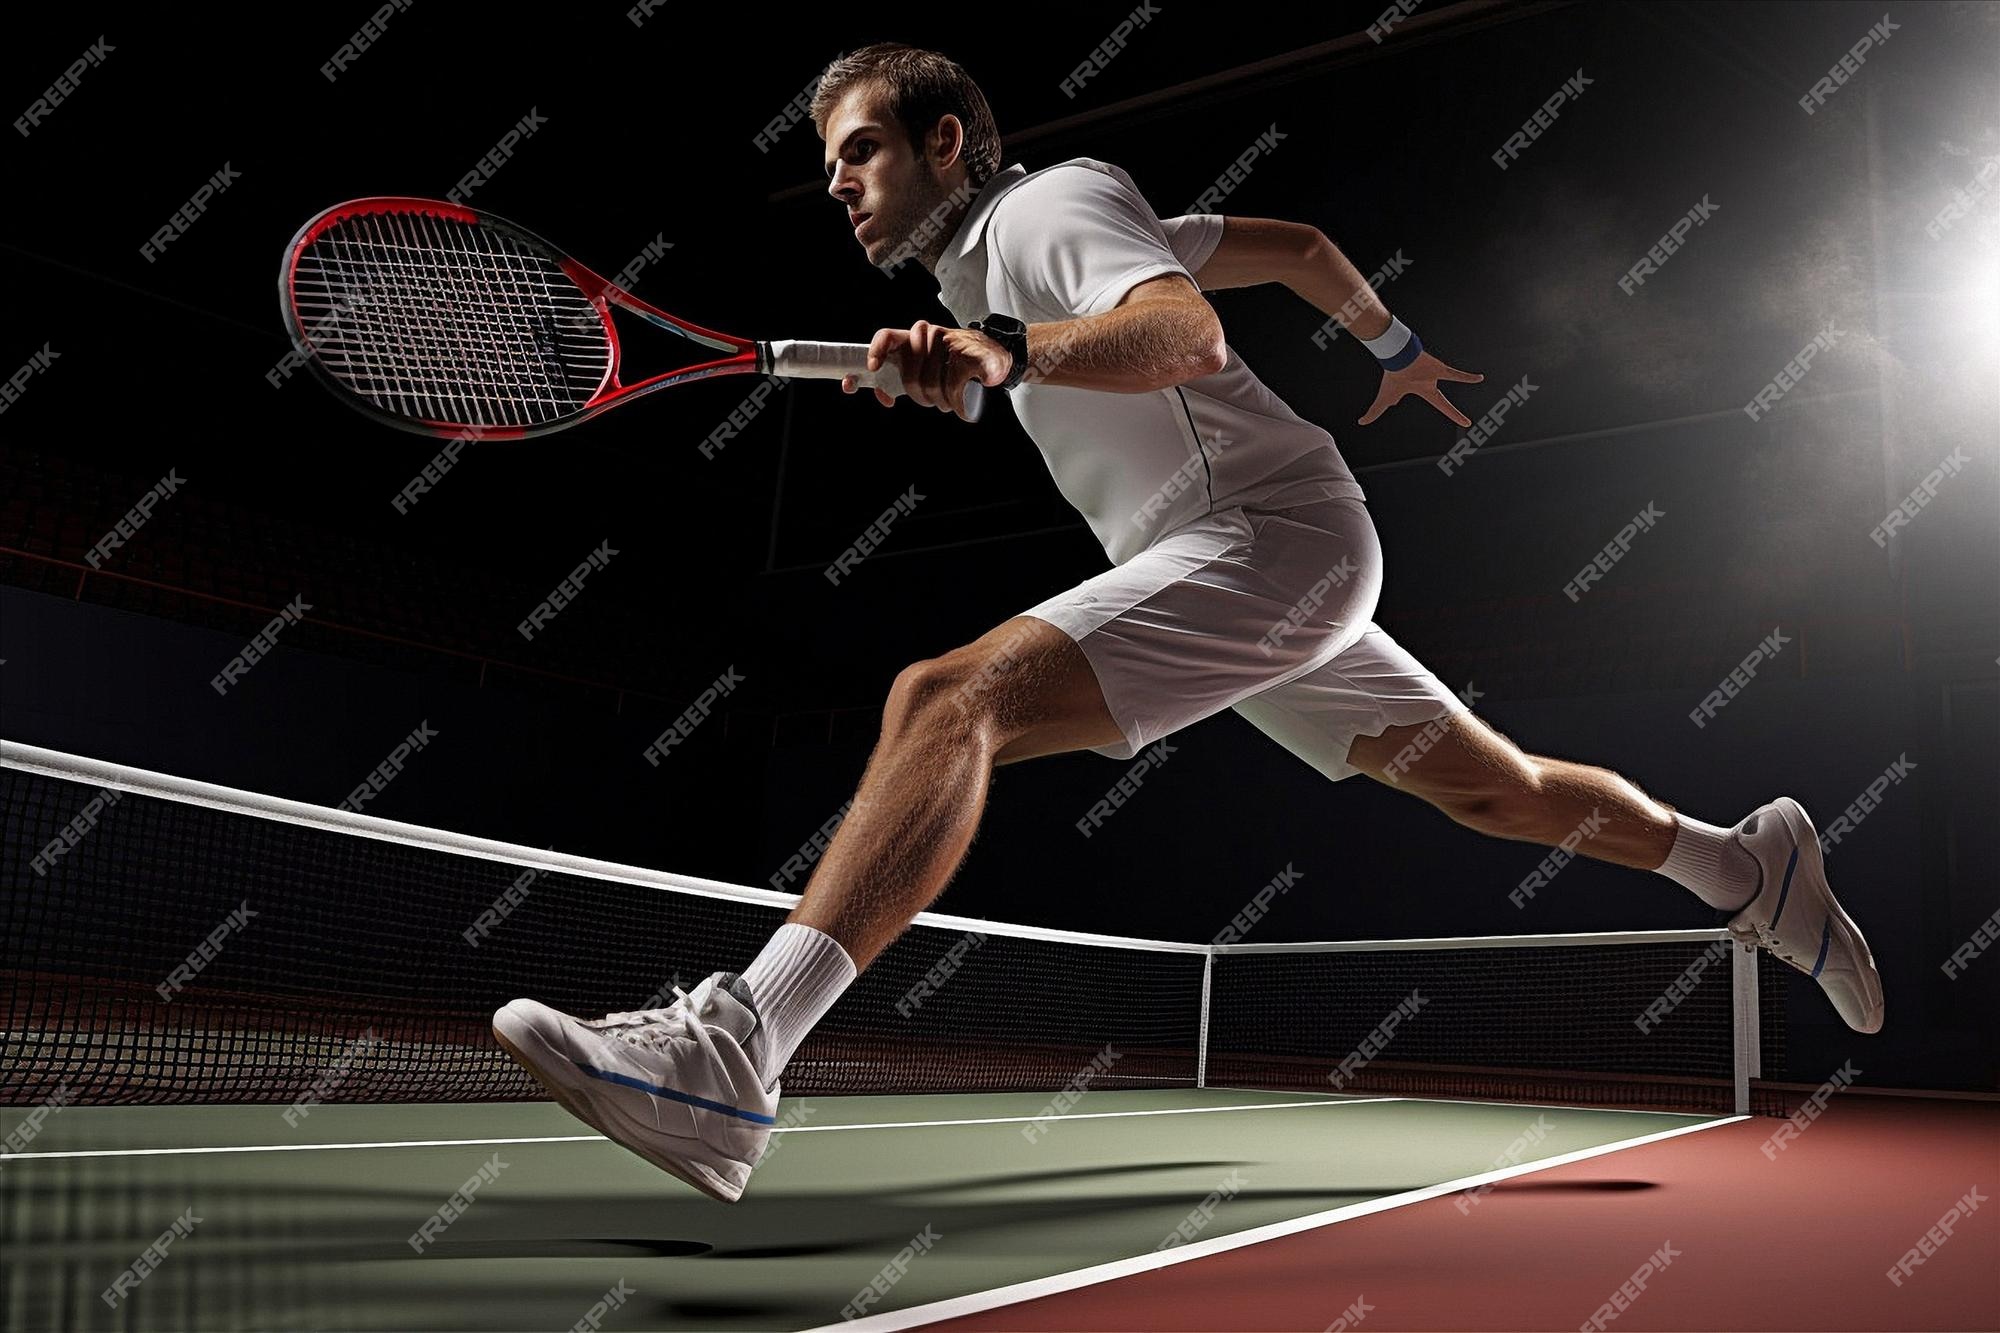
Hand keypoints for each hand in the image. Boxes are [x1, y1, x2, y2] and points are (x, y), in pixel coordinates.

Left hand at [841, 321, 1010, 420]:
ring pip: (932, 384)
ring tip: (950, 400)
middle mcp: (927, 335)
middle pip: (911, 376)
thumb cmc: (954, 365)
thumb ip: (903, 379)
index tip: (873, 369)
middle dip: (921, 397)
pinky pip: (952, 387)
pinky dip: (956, 403)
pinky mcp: (967, 353)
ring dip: (941, 401)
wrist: (993, 358)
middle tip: (933, 400)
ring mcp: (947, 341)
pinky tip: (961, 406)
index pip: (887, 337)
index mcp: (912, 339)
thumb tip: (884, 395)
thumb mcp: (926, 370)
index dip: (877, 352)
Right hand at [1357, 348, 1483, 427]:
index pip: (1434, 405)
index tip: (1444, 418)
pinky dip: (1467, 378)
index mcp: (1421, 390)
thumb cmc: (1392, 377)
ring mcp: (1435, 375)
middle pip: (1443, 401)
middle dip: (1451, 412)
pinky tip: (1480, 378)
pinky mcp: (1439, 369)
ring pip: (1451, 379)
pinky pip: (1455, 375)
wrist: (1396, 358)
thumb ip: (1375, 411)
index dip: (1441, 413)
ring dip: (1463, 379)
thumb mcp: (1383, 399)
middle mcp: (1430, 383)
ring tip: (1478, 379)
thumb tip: (1361, 422)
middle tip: (1465, 422)